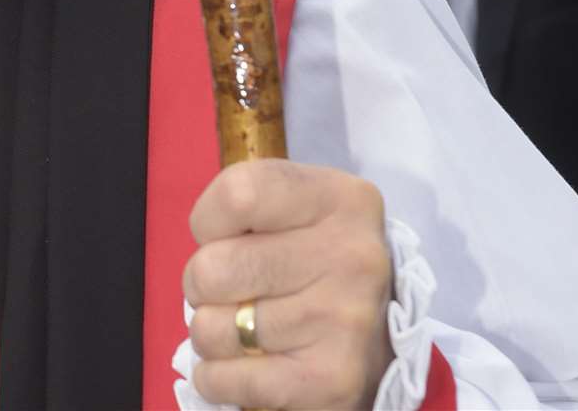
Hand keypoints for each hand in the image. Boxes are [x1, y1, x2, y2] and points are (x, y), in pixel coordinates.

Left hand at [183, 159, 393, 409]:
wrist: (376, 339)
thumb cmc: (312, 261)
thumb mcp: (294, 209)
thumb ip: (245, 202)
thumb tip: (204, 240)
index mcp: (341, 200)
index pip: (237, 194)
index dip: (207, 221)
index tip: (221, 236)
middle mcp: (352, 256)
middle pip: (213, 268)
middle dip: (201, 284)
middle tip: (230, 291)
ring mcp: (345, 321)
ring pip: (211, 328)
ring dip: (211, 333)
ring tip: (242, 327)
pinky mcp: (332, 382)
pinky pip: (226, 379)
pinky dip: (216, 378)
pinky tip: (241, 365)